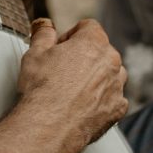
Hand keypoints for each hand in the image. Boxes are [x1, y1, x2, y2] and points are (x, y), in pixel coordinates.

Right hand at [18, 18, 127, 152]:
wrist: (49, 126)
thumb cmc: (42, 90)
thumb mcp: (35, 53)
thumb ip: (43, 34)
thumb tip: (45, 26)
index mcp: (93, 43)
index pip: (88, 27)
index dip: (71, 35)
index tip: (60, 47)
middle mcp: (111, 62)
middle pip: (101, 50)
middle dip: (84, 56)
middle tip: (63, 69)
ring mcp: (117, 86)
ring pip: (111, 74)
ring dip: (96, 77)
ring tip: (73, 89)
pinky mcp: (117, 109)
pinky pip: (113, 98)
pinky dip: (101, 100)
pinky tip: (82, 105)